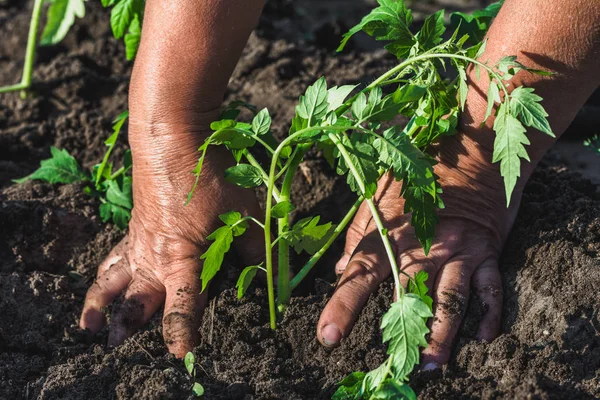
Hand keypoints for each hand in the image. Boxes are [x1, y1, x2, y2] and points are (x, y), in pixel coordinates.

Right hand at [79, 113, 263, 357]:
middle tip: (115, 347)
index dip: (181, 332)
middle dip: (127, 324)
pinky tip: (103, 280)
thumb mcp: (245, 212)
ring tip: (90, 328)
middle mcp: (153, 256)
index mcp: (181, 258)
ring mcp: (139, 240)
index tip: (182, 355)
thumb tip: (274, 274)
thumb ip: (259, 248)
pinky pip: (113, 256)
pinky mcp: (134, 225)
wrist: (171, 135)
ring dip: (101, 305)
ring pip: (113, 280)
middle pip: (137, 298)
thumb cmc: (209, 174)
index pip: (181, 305)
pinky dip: (104, 274)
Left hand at [317, 132, 521, 367]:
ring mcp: (458, 250)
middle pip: (408, 296)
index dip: (342, 307)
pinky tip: (484, 337)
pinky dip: (489, 313)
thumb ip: (358, 233)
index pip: (359, 275)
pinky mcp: (487, 250)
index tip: (328, 336)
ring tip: (434, 363)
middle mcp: (423, 246)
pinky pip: (490, 287)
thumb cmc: (416, 171)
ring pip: (450, 299)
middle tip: (397, 365)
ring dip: (443, 333)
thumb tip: (340, 272)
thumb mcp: (377, 194)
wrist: (470, 149)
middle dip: (401, 332)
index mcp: (390, 234)